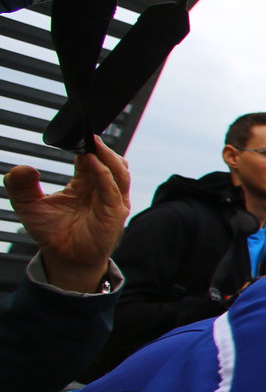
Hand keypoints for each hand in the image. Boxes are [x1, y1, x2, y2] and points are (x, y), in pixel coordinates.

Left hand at [5, 135, 129, 292]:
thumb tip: (23, 167)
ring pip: (119, 171)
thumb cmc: (52, 232)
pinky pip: (113, 189)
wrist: (63, 258)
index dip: (87, 145)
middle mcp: (103, 190)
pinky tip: (91, 163)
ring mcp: (112, 201)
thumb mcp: (28, 205)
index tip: (78, 134)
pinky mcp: (114, 213)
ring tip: (92, 144)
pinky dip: (104, 174)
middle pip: (112, 161)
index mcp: (87, 185)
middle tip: (87, 134)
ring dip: (107, 156)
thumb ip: (20, 186)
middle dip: (102, 147)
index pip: (93, 159)